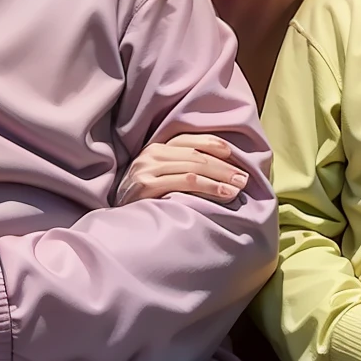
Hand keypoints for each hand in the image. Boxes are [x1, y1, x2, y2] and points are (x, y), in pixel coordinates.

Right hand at [118, 133, 249, 204]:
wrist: (115, 221)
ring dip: (221, 177)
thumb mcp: (157, 177)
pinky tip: (224, 194)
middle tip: (244, 178)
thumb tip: (218, 169)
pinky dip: (209, 188)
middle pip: (196, 155)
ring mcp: (147, 170)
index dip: (213, 144)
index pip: (189, 139)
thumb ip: (179, 167)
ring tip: (239, 187)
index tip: (233, 154)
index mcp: (155, 148)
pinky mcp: (147, 186)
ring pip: (194, 168)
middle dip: (224, 166)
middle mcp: (151, 155)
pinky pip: (186, 182)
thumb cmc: (142, 200)